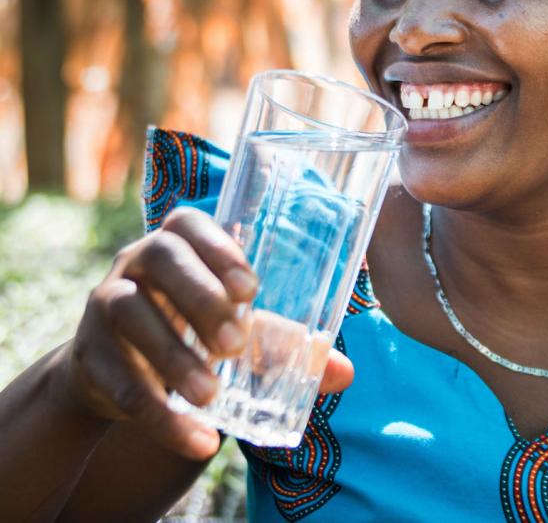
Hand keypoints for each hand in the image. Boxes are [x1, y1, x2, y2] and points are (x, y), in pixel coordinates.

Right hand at [63, 207, 354, 459]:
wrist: (118, 372)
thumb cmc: (192, 331)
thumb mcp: (234, 328)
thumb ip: (282, 344)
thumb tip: (344, 372)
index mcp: (177, 243)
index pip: (189, 222)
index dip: (217, 247)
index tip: (250, 288)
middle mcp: (136, 261)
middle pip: (160, 257)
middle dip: (199, 296)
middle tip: (235, 342)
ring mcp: (105, 303)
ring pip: (130, 313)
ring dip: (173, 355)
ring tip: (212, 393)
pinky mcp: (88, 355)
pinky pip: (119, 382)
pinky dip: (159, 415)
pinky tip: (199, 439)